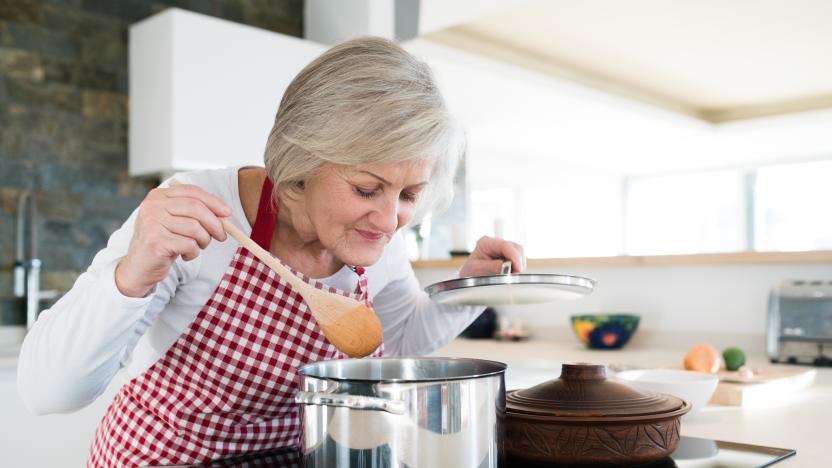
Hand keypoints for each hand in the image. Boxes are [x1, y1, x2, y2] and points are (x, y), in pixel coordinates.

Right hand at [115, 182, 231, 296]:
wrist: (139, 268)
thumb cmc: (163, 243)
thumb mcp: (177, 222)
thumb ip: (195, 213)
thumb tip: (224, 213)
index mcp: (158, 196)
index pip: (192, 192)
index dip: (213, 201)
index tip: (227, 213)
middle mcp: (153, 206)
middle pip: (196, 208)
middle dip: (215, 223)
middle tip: (221, 236)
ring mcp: (152, 223)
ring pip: (195, 228)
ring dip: (204, 241)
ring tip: (197, 247)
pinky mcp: (155, 241)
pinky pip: (189, 244)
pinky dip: (194, 252)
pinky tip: (186, 255)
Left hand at [458, 236, 525, 276]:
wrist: (468, 279)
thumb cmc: (469, 273)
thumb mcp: (477, 270)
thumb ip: (492, 267)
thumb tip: (507, 266)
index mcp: (485, 243)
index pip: (505, 245)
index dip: (514, 256)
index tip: (517, 268)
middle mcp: (495, 243)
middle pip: (516, 247)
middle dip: (517, 261)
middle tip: (512, 274)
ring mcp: (502, 248)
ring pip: (520, 252)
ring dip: (518, 264)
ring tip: (508, 274)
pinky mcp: (508, 254)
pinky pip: (519, 258)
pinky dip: (517, 266)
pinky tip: (509, 272)